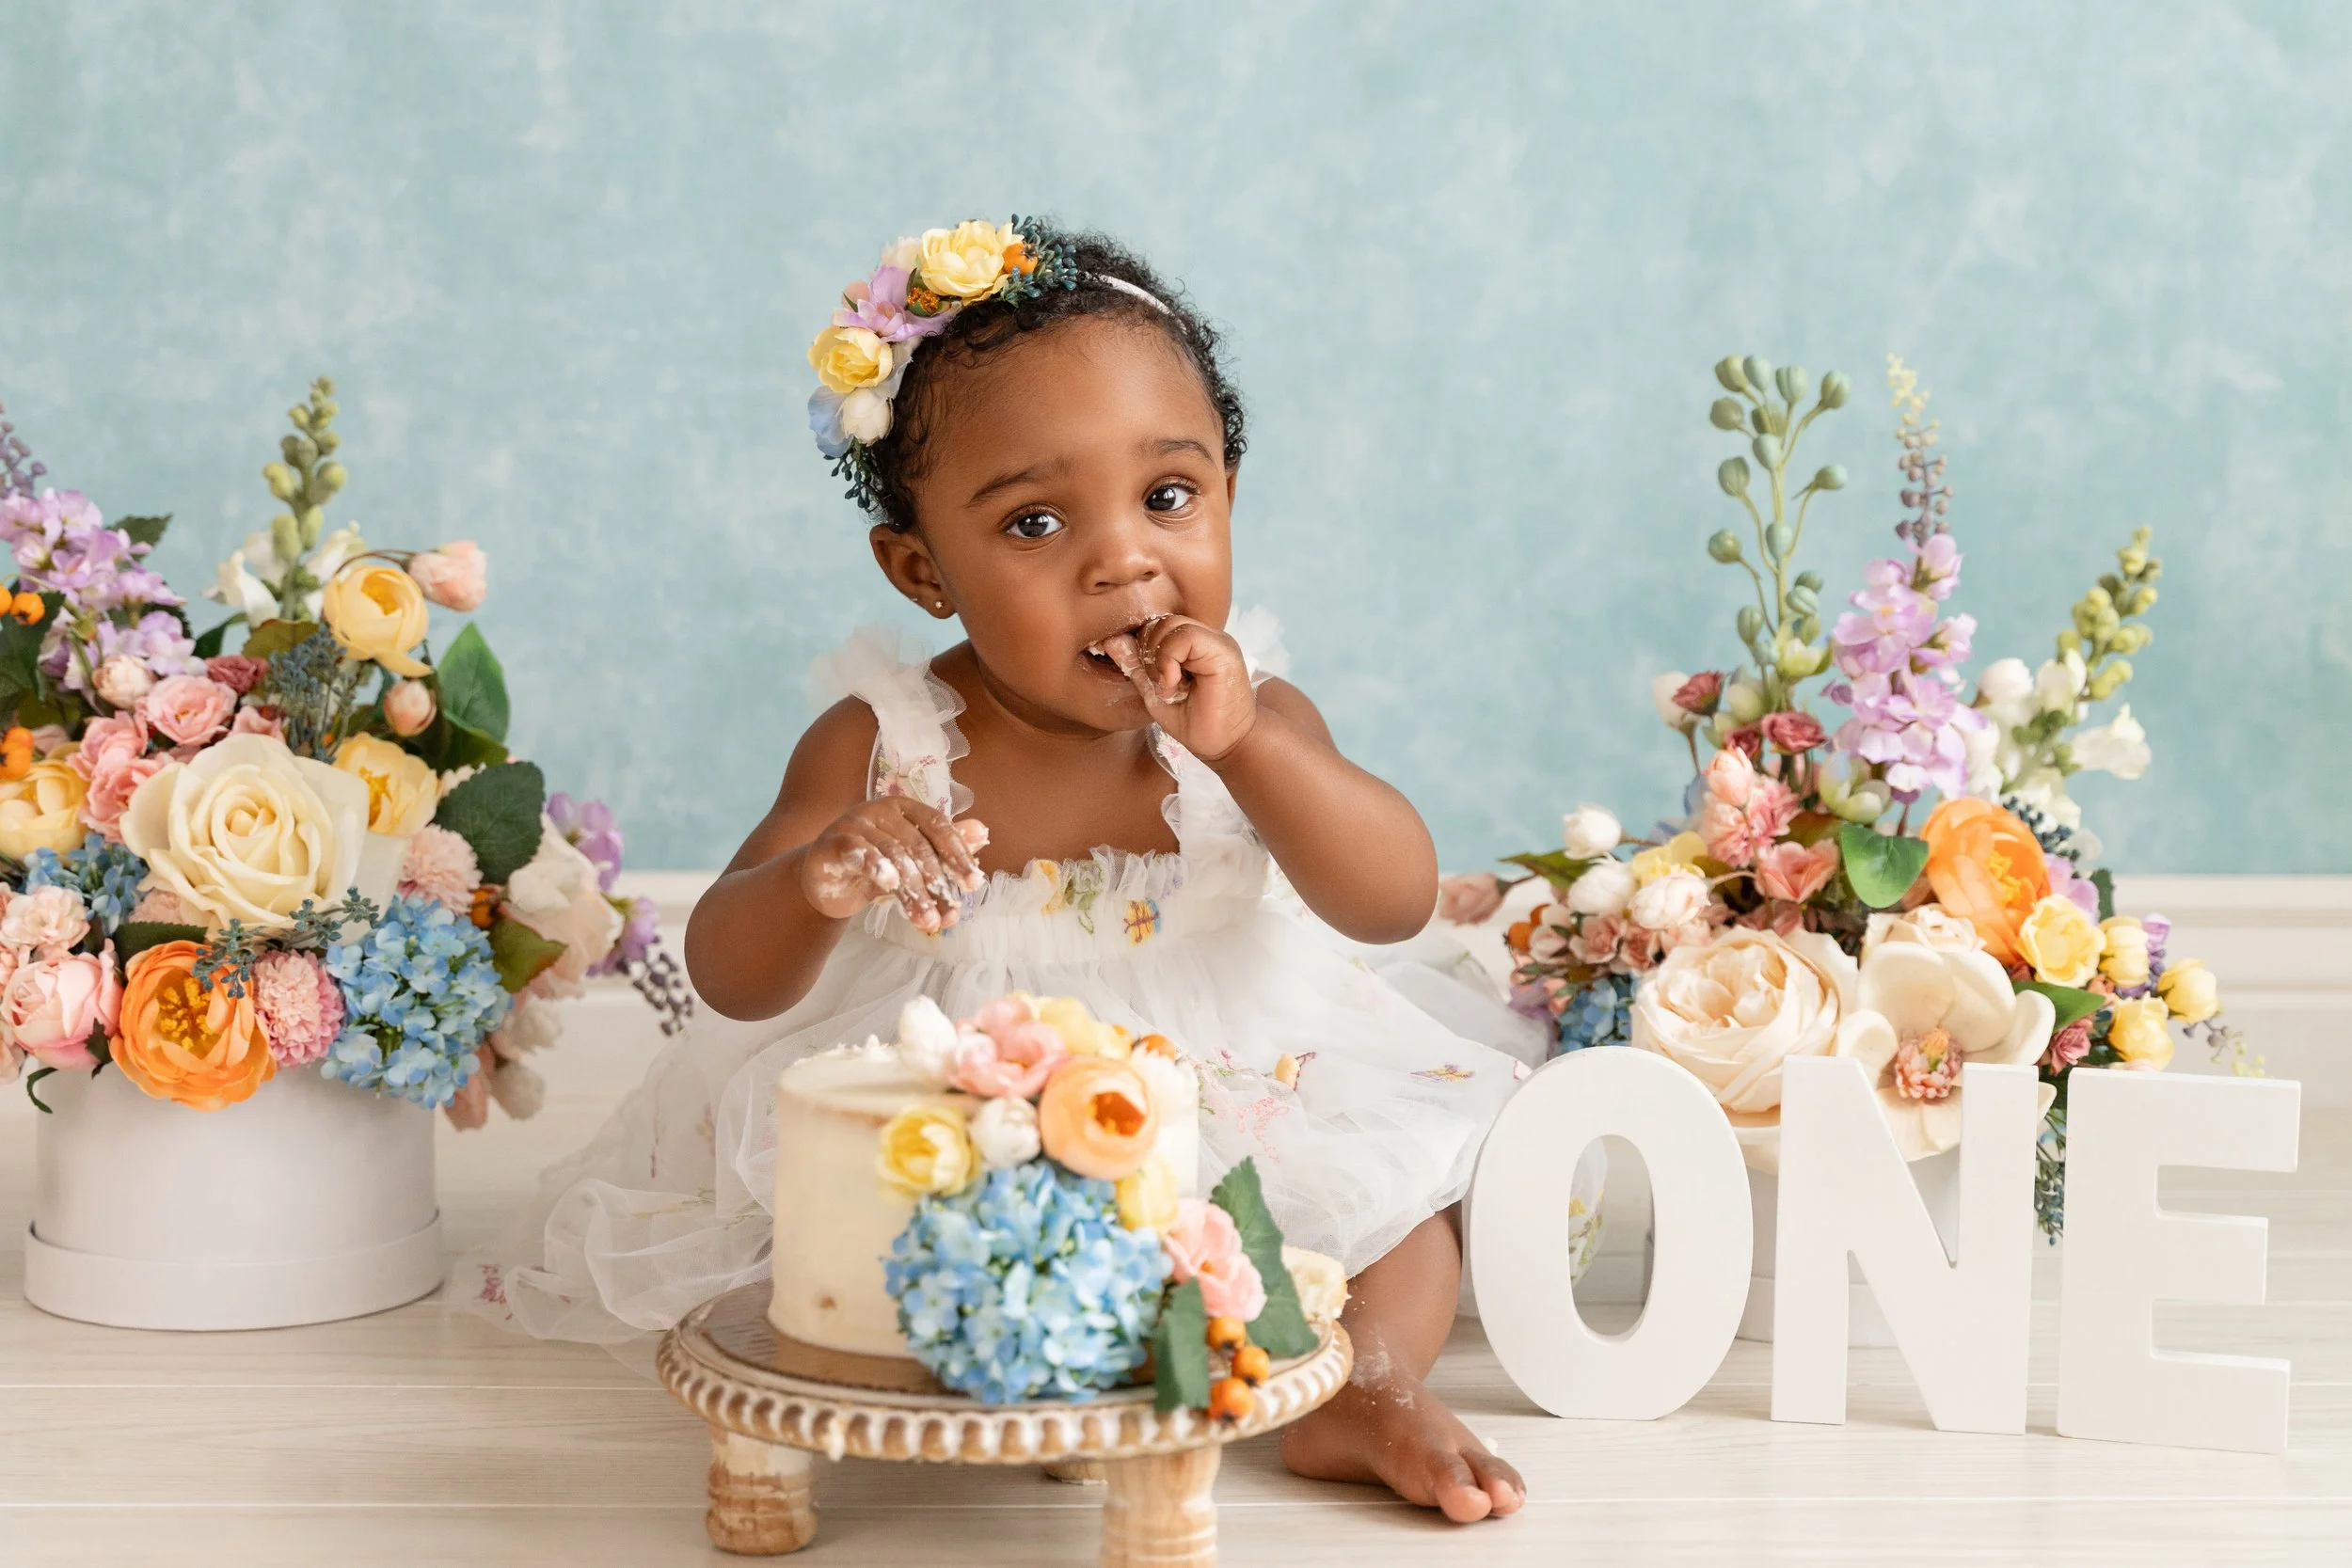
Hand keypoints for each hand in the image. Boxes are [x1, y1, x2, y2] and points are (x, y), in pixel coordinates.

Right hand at [799, 798, 988, 933]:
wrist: (826, 880)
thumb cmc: (876, 865)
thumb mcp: (912, 860)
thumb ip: (945, 847)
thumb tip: (983, 832)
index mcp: (904, 808)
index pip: (938, 826)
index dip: (958, 854)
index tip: (973, 884)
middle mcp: (880, 810)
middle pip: (917, 846)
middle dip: (937, 884)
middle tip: (950, 916)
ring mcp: (854, 824)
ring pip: (892, 856)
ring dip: (913, 892)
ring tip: (927, 921)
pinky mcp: (833, 843)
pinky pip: (858, 853)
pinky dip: (876, 867)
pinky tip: (890, 885)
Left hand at [1100, 615, 1258, 762]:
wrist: (1225, 747)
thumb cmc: (1195, 725)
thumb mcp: (1154, 692)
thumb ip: (1137, 666)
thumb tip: (1110, 640)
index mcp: (1194, 646)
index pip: (1158, 626)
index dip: (1143, 647)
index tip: (1149, 680)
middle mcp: (1207, 638)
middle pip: (1162, 620)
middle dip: (1148, 651)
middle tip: (1157, 683)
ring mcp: (1217, 641)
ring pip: (1172, 623)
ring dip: (1159, 657)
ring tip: (1167, 686)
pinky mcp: (1223, 650)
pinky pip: (1186, 635)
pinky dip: (1170, 659)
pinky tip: (1173, 684)